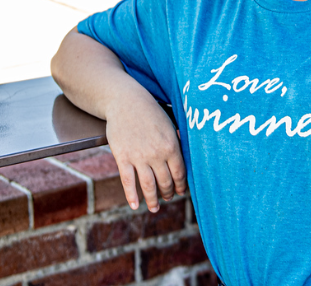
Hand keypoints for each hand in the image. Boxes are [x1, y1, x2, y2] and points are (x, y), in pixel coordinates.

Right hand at [105, 89, 187, 211]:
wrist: (126, 102)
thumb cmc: (150, 112)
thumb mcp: (170, 124)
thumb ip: (177, 143)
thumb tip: (187, 160)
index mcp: (171, 146)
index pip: (180, 174)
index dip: (181, 186)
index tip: (181, 191)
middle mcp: (156, 154)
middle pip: (165, 182)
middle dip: (168, 193)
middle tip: (168, 197)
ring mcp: (138, 157)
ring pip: (148, 186)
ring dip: (153, 200)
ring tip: (154, 207)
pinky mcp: (122, 158)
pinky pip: (128, 182)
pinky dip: (132, 196)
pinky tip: (135, 205)